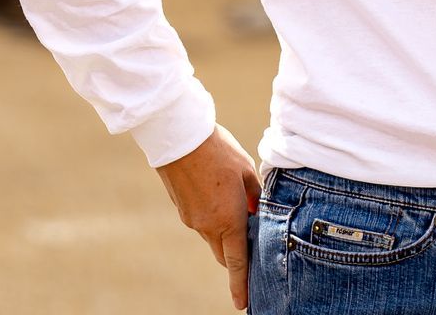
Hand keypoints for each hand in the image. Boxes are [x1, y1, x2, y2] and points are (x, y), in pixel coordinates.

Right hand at [155, 126, 261, 311]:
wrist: (179, 136)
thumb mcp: (247, 172)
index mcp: (228, 220)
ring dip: (225, 231)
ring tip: (236, 204)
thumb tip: (257, 213)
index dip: (241, 284)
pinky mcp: (182, 209)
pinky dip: (212, 218)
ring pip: (212, 236)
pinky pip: (201, 222)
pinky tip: (218, 194)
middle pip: (224, 252)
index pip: (237, 261)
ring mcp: (191, 220)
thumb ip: (256, 198)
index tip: (243, 304)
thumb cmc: (219, 151)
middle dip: (236, 254)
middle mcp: (207, 226)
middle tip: (250, 244)